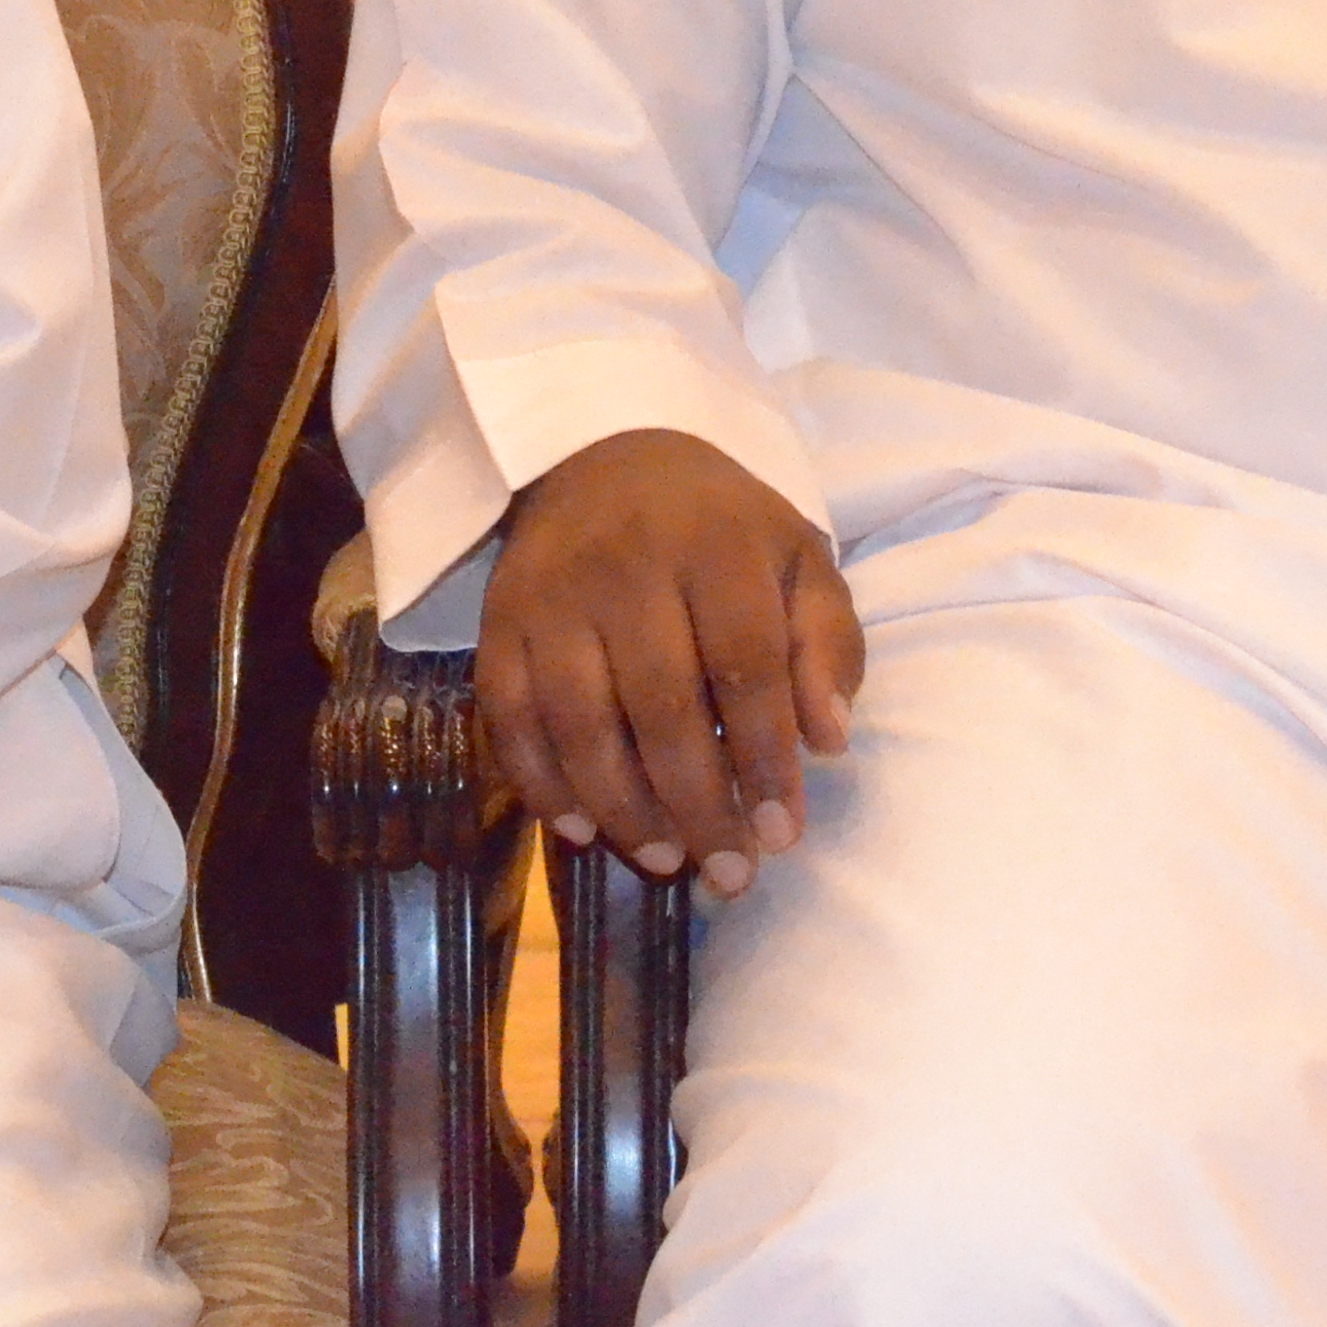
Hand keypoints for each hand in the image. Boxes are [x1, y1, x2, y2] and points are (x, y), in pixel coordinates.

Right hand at [481, 428, 861, 900]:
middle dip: (699, 803)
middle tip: (730, 873)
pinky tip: (582, 828)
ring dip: (623, 806)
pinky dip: (540, 784)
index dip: (764, 759)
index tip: (781, 835)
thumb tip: (828, 742)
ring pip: (580, 721)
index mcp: (716, 545)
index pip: (745, 666)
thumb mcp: (796, 558)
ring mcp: (552, 595)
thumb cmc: (718, 525)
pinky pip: (509, 717)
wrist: (600, 453)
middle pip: (660, 706)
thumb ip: (826, 644)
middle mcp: (626, 567)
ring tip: (664, 856)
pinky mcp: (497, 620)